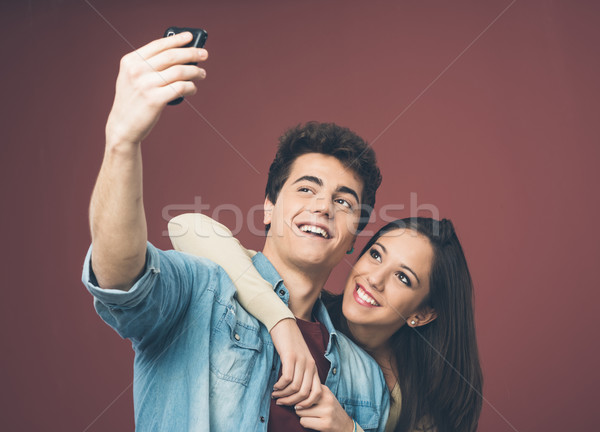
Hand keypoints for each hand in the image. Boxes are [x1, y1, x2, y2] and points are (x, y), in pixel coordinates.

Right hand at [105, 32, 207, 146]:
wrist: (122, 126)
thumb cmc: (133, 101)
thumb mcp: (132, 78)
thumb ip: (149, 65)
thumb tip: (180, 56)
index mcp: (130, 62)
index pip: (158, 45)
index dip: (176, 39)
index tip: (190, 37)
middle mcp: (137, 71)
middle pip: (171, 56)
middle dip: (191, 53)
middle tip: (204, 54)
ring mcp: (146, 85)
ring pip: (179, 71)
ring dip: (195, 71)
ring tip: (202, 74)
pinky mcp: (155, 100)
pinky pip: (181, 88)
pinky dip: (191, 87)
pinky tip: (193, 89)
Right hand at [270, 318, 321, 407]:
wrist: (284, 324)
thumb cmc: (290, 343)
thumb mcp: (299, 359)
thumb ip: (301, 373)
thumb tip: (296, 392)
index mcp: (313, 367)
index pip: (317, 392)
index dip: (307, 403)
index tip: (296, 407)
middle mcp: (310, 365)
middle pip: (305, 393)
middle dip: (292, 402)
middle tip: (281, 402)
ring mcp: (301, 361)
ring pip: (295, 387)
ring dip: (283, 394)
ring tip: (275, 394)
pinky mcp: (290, 357)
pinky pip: (286, 378)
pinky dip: (280, 386)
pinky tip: (275, 385)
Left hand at [295, 385, 354, 431]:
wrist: (345, 425)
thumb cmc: (330, 410)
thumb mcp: (323, 397)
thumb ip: (310, 392)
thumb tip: (290, 393)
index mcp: (325, 390)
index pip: (302, 388)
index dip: (297, 395)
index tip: (295, 399)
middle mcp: (326, 399)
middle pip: (299, 400)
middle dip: (299, 407)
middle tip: (306, 410)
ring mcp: (327, 411)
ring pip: (300, 411)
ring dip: (302, 416)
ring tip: (312, 416)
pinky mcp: (325, 424)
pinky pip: (303, 422)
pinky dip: (305, 423)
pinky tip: (314, 423)